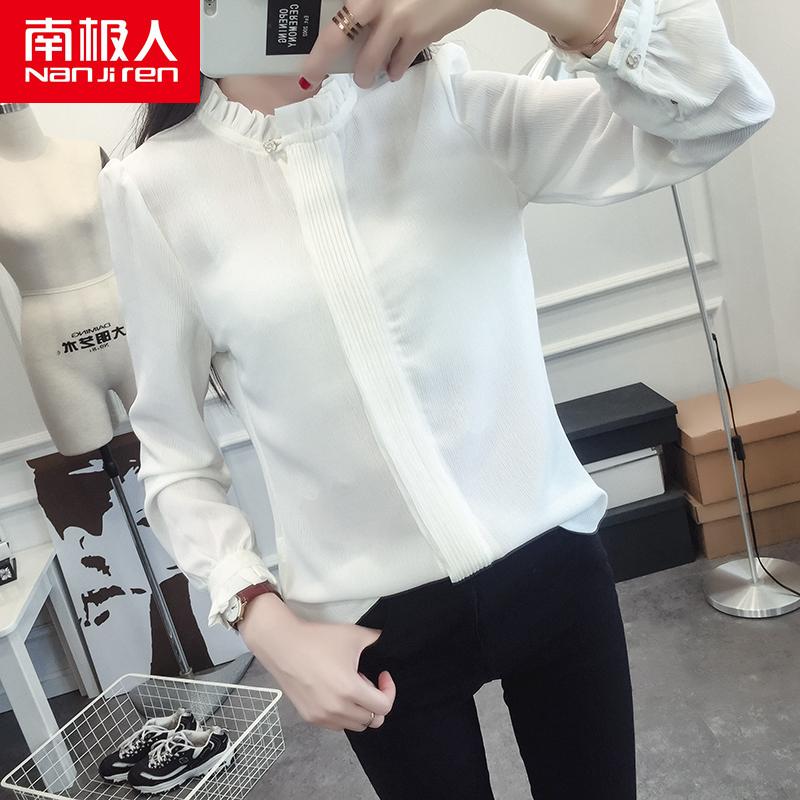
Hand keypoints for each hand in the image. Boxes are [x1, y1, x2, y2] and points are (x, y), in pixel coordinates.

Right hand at [238, 593, 395, 730]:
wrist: (283, 644)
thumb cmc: (318, 639)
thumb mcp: (353, 635)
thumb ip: (377, 640)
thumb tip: (389, 640)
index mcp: (350, 690)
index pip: (384, 707)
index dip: (389, 690)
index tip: (382, 675)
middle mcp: (337, 709)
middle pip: (372, 720)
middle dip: (375, 701)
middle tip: (365, 680)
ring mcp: (322, 716)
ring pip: (354, 726)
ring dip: (359, 709)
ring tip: (349, 686)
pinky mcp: (310, 717)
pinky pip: (336, 725)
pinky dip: (343, 714)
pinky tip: (335, 692)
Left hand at [297, 0, 494, 91]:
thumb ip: (370, 4)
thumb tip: (350, 20)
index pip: (334, 15)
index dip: (317, 41)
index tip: (304, 55)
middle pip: (335, 36)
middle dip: (320, 62)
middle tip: (311, 76)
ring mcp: (396, 17)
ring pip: (368, 60)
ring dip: (364, 74)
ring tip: (364, 79)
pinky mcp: (417, 35)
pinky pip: (397, 64)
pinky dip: (393, 71)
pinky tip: (394, 70)